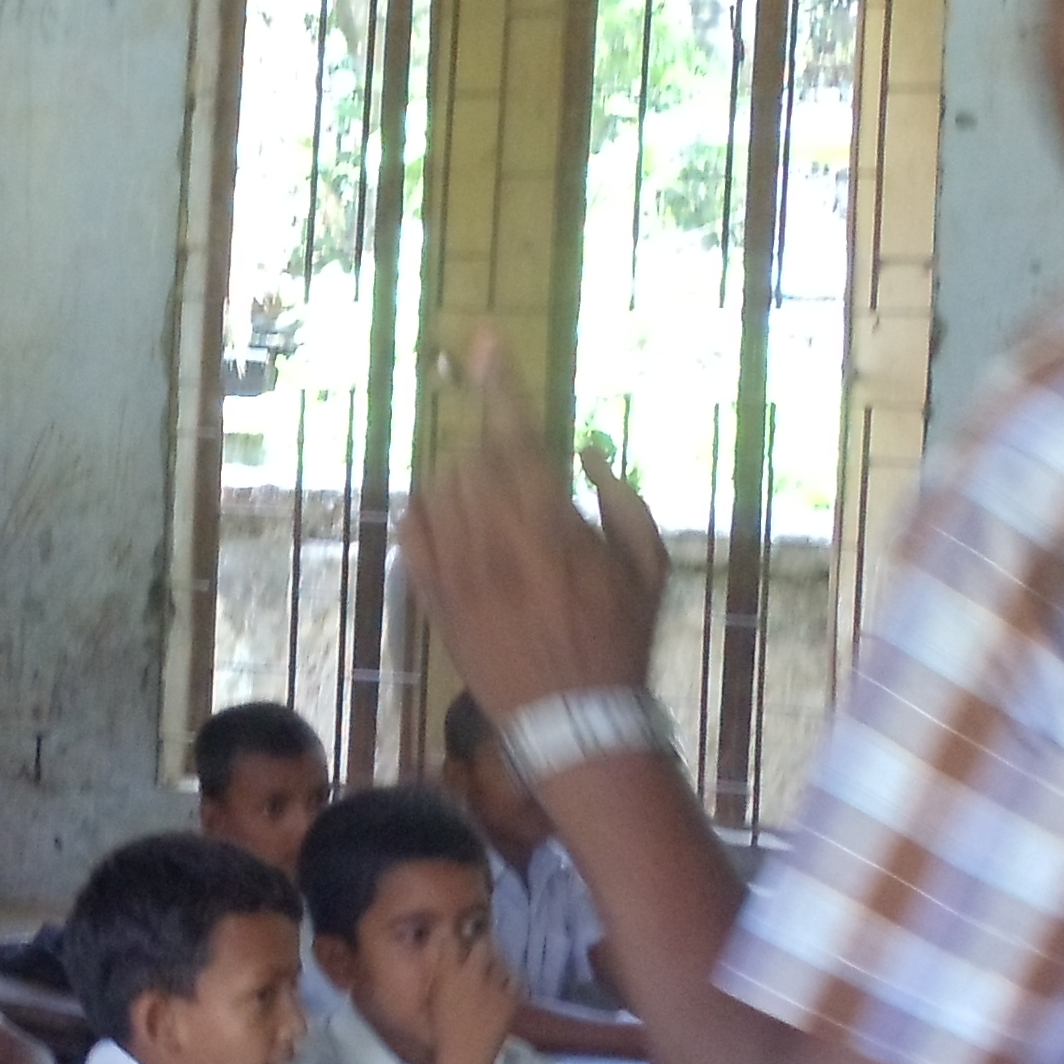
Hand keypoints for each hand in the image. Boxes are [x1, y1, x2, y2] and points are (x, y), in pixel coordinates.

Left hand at [403, 332, 671, 724]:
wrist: (575, 721)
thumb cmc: (621, 640)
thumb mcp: (649, 566)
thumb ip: (621, 497)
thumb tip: (584, 448)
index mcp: (551, 528)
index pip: (515, 436)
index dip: (499, 384)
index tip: (485, 342)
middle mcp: (495, 544)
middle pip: (472, 456)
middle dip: (487, 437)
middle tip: (510, 448)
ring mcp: (458, 574)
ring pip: (440, 488)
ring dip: (463, 473)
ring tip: (497, 497)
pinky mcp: (434, 601)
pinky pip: (414, 533)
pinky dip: (425, 509)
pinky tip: (446, 509)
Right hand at [426, 934, 520, 1063]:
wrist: (465, 1056)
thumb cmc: (441, 1031)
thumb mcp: (433, 998)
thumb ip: (439, 974)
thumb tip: (442, 956)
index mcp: (447, 973)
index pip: (450, 939)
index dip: (454, 930)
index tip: (456, 928)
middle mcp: (471, 973)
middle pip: (480, 943)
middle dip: (480, 939)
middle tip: (479, 941)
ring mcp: (494, 985)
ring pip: (499, 959)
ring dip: (496, 956)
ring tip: (494, 959)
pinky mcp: (510, 998)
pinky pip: (515, 978)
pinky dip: (510, 976)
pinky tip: (506, 978)